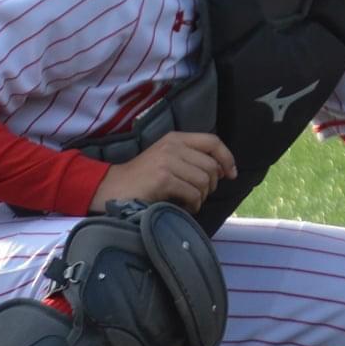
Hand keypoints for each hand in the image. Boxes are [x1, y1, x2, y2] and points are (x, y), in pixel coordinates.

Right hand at [90, 132, 237, 212]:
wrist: (113, 188)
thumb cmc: (143, 178)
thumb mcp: (167, 159)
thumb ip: (191, 159)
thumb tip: (223, 170)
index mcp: (175, 138)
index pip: (212, 141)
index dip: (227, 158)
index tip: (231, 174)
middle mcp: (172, 146)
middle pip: (211, 166)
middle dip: (211, 185)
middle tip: (198, 195)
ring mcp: (167, 161)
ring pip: (204, 181)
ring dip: (201, 197)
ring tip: (189, 202)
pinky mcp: (163, 179)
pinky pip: (192, 193)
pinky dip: (193, 204)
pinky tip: (183, 207)